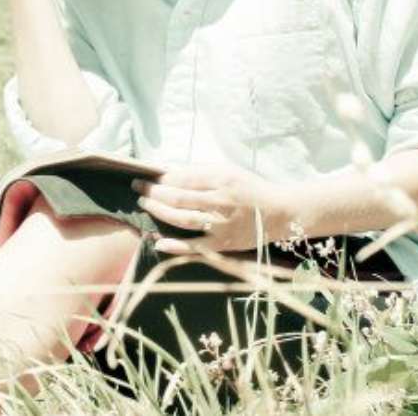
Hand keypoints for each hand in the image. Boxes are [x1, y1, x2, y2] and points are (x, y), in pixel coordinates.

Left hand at [132, 162, 291, 254]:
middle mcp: (220, 201)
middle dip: (154, 193)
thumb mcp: (228, 170)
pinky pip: (196, 247)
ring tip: (144, 206)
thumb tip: (170, 173)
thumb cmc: (249, 188)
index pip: (183, 178)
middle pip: (179, 198)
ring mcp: (221, 224)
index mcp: (221, 179)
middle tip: (138, 190)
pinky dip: (176, 246)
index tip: (147, 178)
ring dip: (159, 212)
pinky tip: (158, 241)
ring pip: (183, 219)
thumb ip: (201, 171)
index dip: (161, 179)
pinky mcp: (224, 244)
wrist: (279, 213)